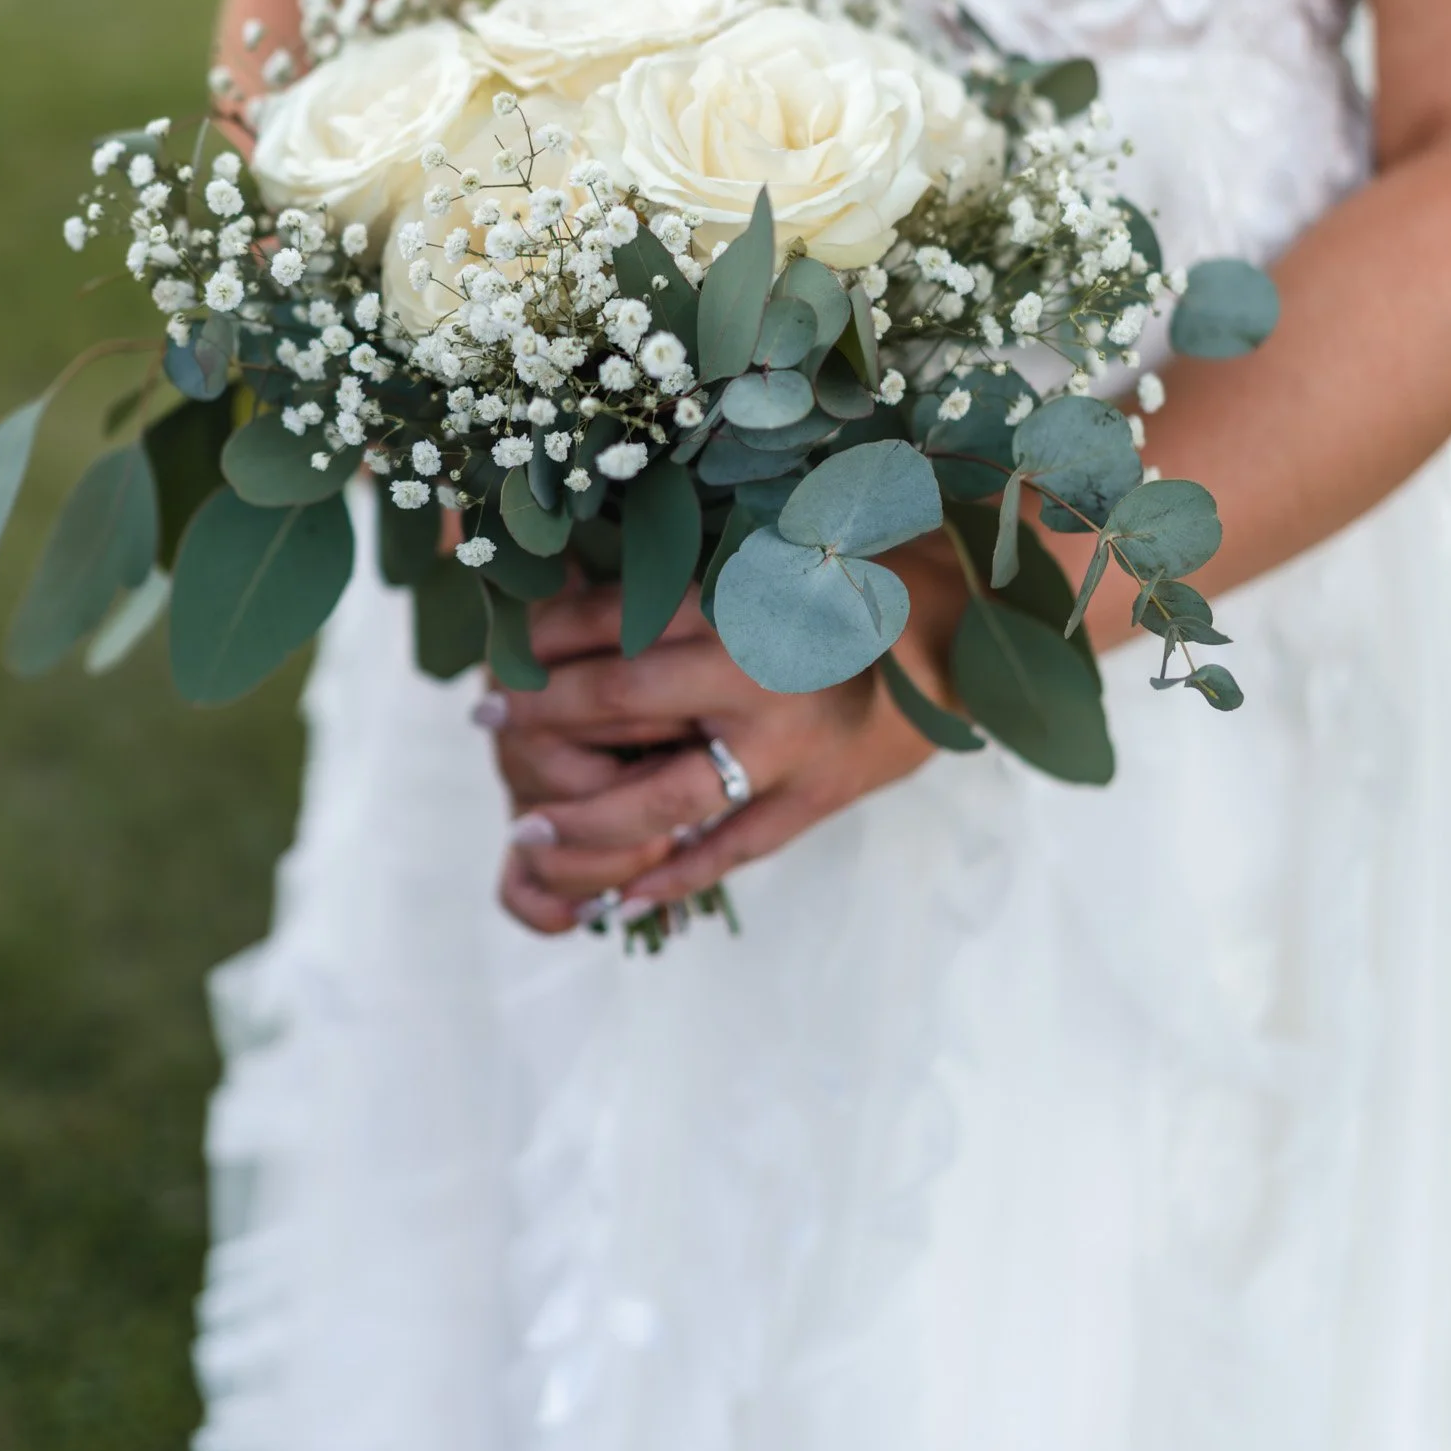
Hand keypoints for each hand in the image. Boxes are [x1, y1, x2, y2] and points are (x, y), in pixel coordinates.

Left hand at [485, 545, 964, 933]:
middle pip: (620, 696)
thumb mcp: (764, 555)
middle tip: (487, 718)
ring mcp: (790, 744)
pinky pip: (734, 848)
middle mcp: (758, 668)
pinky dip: (675, 874)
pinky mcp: (819, 795)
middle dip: (541, 713)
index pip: (612, 616)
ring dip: (586, 818)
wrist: (963, 631)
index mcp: (741, 594)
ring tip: (529, 830)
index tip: (499, 644)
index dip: (543, 634)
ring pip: (664, 795)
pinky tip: (621, 894)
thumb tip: (571, 595)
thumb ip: (682, 581)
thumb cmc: (852, 579)